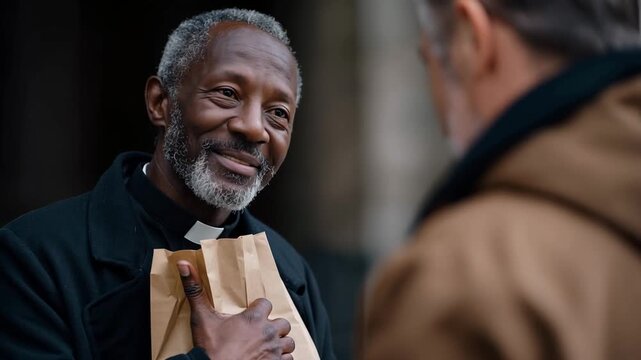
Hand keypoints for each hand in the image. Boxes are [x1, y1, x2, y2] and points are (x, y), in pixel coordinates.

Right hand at [176, 261, 294, 359]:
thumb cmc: (209, 349)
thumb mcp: (201, 317)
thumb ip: (195, 291)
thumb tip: (184, 265)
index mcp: (253, 318)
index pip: (267, 304)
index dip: (259, 308)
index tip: (251, 314)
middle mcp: (267, 333)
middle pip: (283, 323)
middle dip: (274, 327)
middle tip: (262, 332)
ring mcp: (273, 351)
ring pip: (288, 343)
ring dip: (280, 344)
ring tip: (268, 346)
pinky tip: (269, 359)